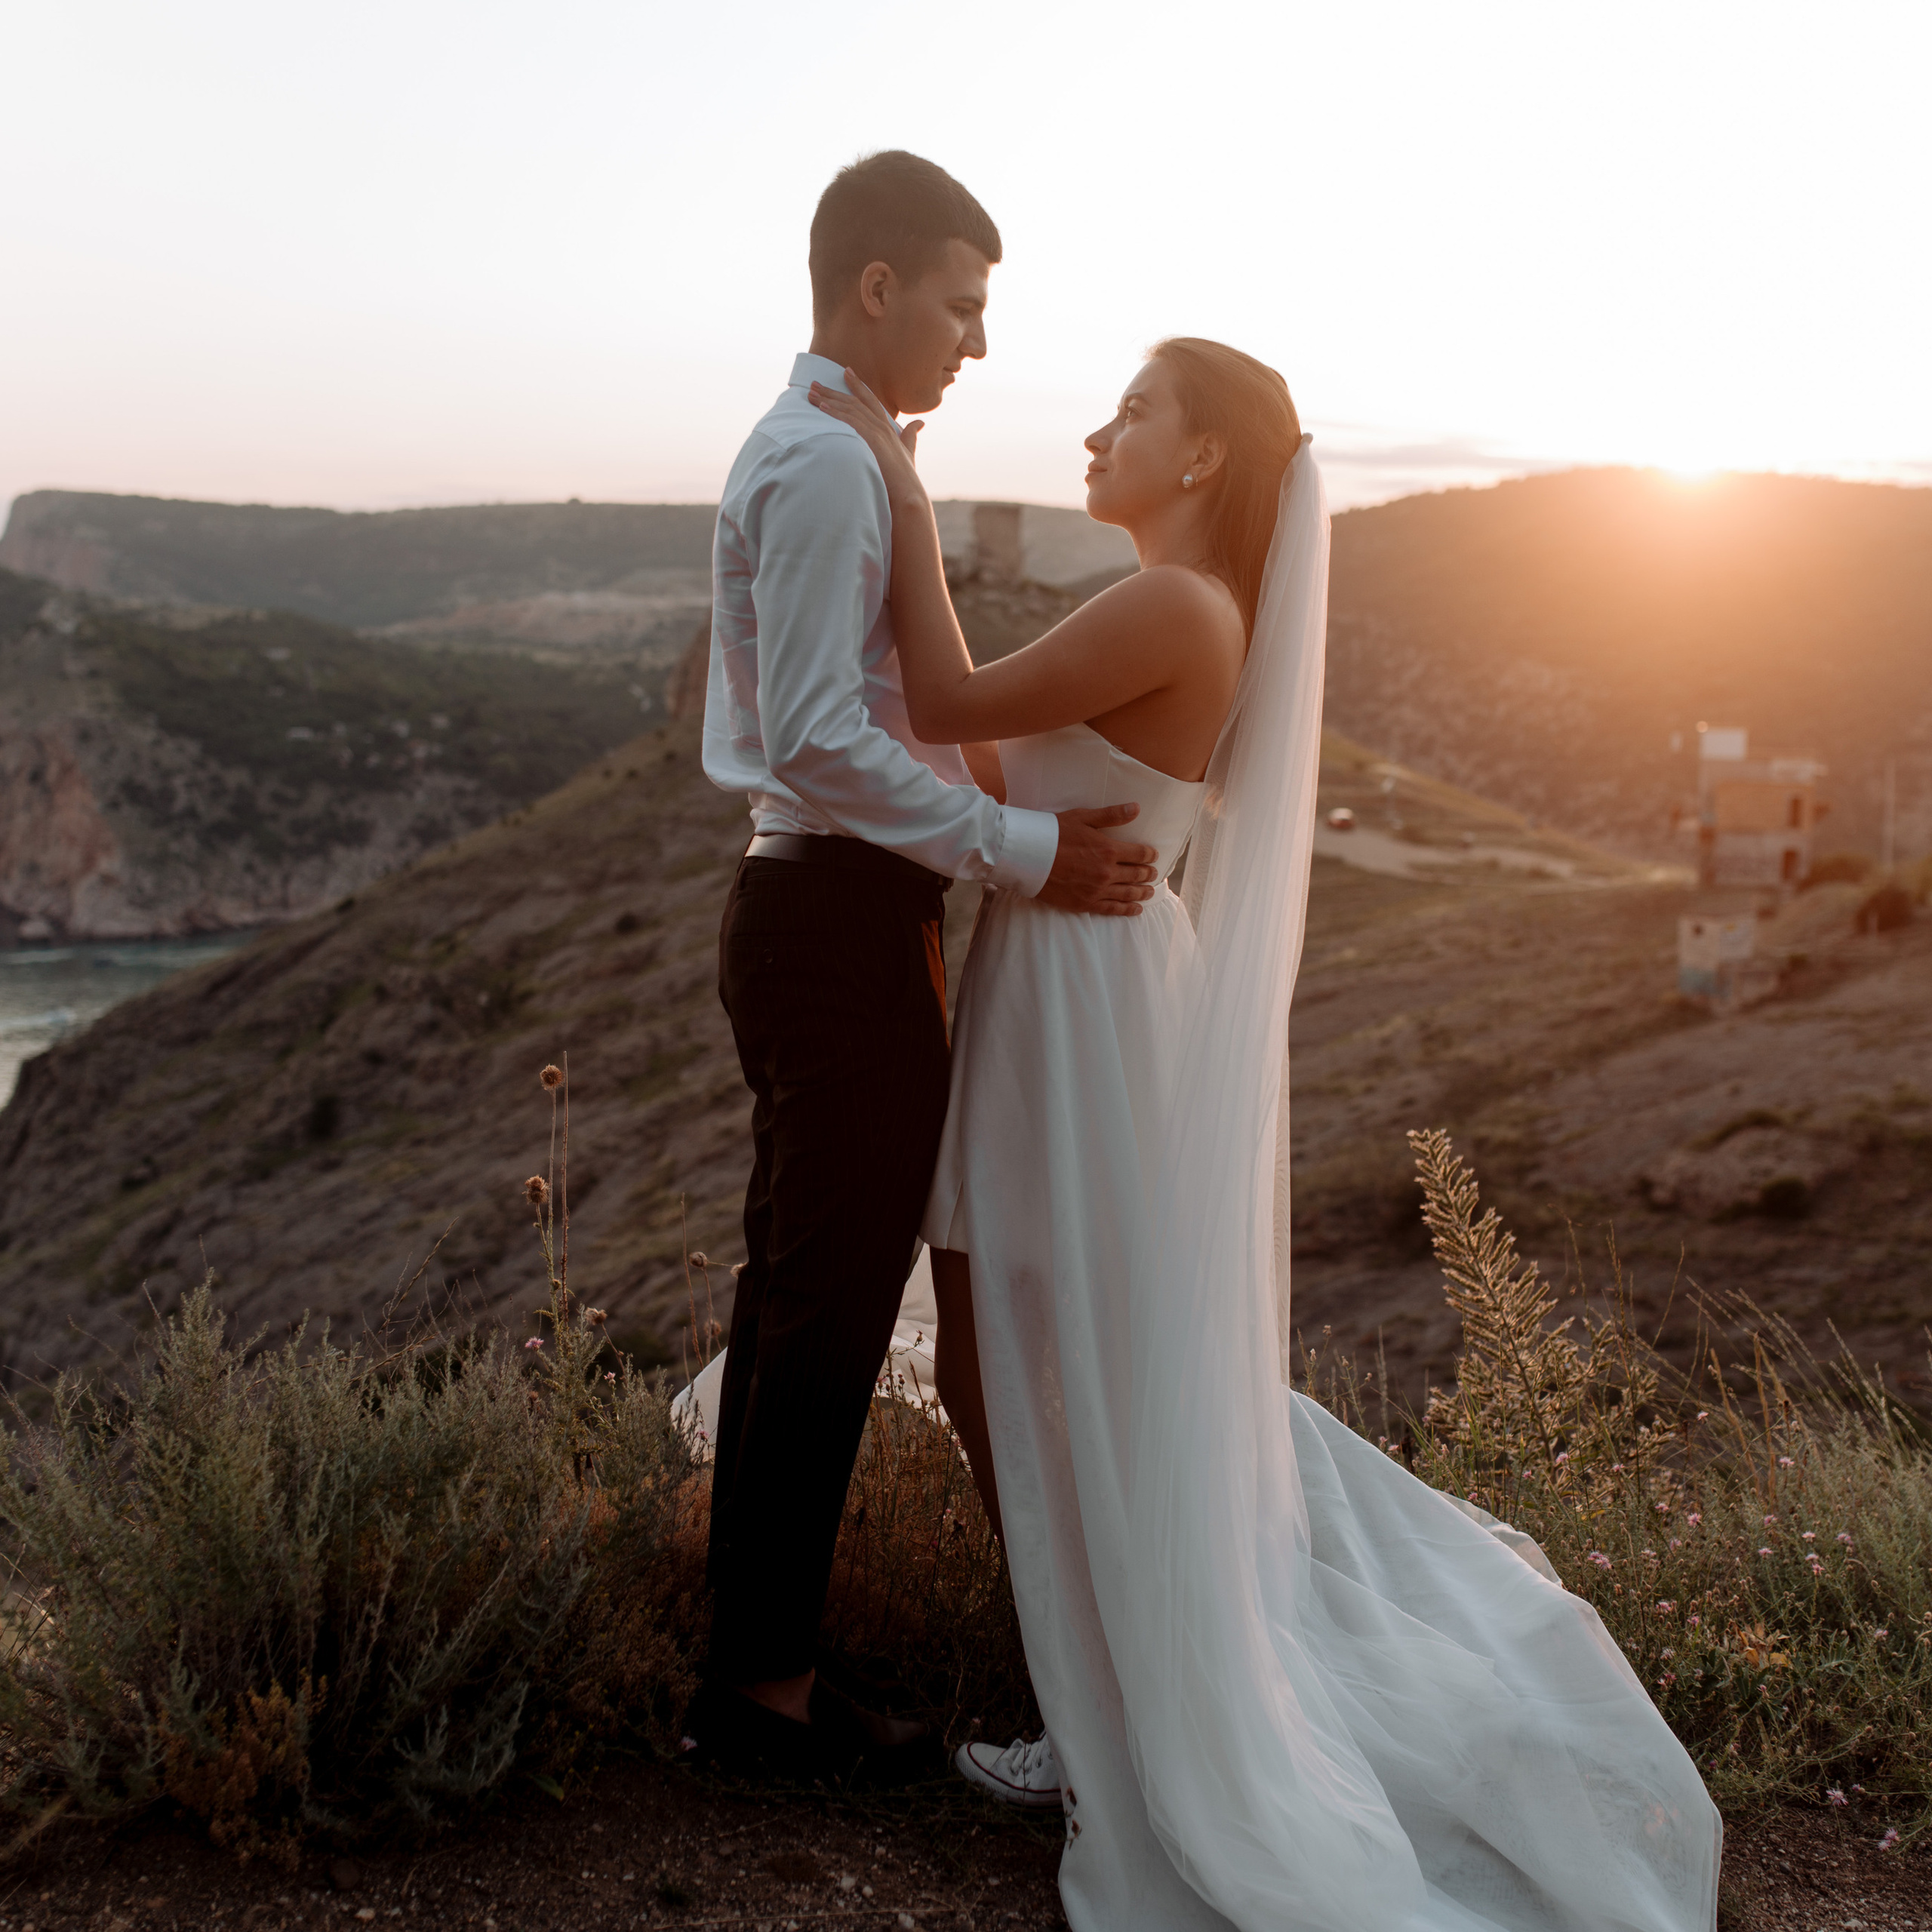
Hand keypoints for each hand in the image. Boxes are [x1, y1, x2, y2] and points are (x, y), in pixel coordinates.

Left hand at [808, 371, 926, 503]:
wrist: (908, 493)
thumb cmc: (905, 476)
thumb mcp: (909, 450)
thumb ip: (911, 435)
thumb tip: (920, 423)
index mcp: (888, 426)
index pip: (870, 399)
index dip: (858, 385)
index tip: (846, 372)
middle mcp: (882, 425)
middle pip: (854, 401)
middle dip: (834, 391)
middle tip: (815, 383)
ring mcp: (877, 431)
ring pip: (849, 408)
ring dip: (828, 399)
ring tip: (811, 393)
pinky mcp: (871, 440)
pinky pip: (850, 421)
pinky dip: (835, 413)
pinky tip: (822, 407)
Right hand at [1037, 805, 1158, 916]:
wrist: (1028, 856)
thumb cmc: (1054, 833)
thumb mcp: (1083, 817)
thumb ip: (1111, 815)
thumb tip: (1136, 808)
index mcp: (1109, 850)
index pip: (1139, 854)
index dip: (1150, 855)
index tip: (1154, 856)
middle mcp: (1107, 872)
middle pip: (1137, 875)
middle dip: (1148, 874)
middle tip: (1153, 874)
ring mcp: (1097, 890)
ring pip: (1128, 894)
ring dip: (1142, 892)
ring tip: (1150, 892)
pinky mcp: (1085, 904)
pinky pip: (1113, 909)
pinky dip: (1127, 910)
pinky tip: (1136, 909)